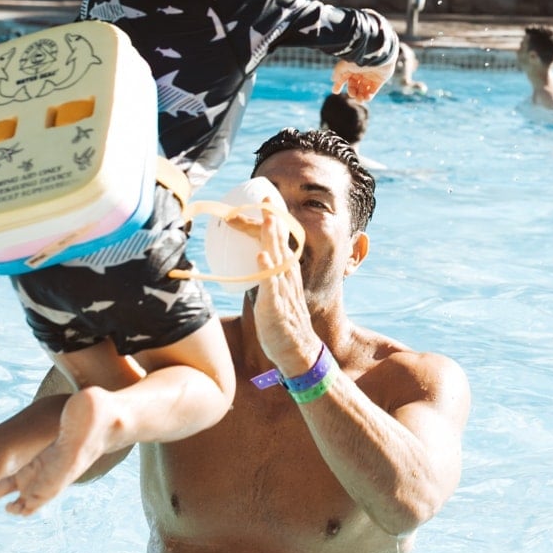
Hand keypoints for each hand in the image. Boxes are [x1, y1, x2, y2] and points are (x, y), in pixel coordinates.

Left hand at [252, 210, 317, 377]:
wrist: (298, 353)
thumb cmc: (283, 325)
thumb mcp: (275, 295)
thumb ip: (266, 277)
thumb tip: (254, 262)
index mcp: (288, 275)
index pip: (283, 242)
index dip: (275, 221)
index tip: (267, 200)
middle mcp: (288, 279)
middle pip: (282, 245)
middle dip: (274, 222)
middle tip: (266, 199)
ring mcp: (284, 293)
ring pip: (279, 260)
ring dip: (273, 239)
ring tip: (268, 219)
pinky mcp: (278, 308)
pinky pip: (272, 286)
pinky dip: (268, 270)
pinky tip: (262, 256)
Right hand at [332, 53, 396, 101]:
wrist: (378, 55)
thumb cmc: (360, 59)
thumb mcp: (344, 65)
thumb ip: (338, 72)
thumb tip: (333, 79)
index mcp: (352, 67)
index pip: (344, 77)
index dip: (339, 84)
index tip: (335, 92)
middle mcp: (361, 71)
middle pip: (354, 85)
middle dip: (352, 92)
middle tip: (352, 95)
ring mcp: (371, 76)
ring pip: (363, 90)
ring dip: (360, 96)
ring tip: (359, 100)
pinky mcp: (380, 79)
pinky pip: (373, 90)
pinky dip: (369, 96)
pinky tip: (366, 98)